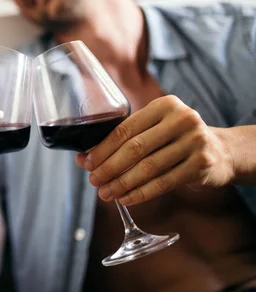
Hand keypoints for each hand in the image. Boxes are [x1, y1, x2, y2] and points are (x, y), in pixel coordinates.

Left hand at [76, 95, 233, 205]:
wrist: (222, 151)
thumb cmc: (175, 139)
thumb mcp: (155, 128)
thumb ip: (124, 139)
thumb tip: (83, 158)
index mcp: (164, 105)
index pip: (125, 129)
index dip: (103, 148)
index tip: (87, 163)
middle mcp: (182, 120)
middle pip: (135, 149)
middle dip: (109, 167)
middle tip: (94, 181)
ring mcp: (194, 142)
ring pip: (148, 168)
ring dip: (123, 184)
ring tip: (106, 193)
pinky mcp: (201, 165)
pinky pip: (164, 182)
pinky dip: (141, 193)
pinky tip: (126, 198)